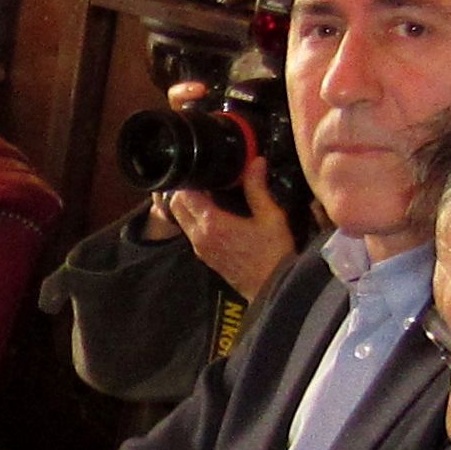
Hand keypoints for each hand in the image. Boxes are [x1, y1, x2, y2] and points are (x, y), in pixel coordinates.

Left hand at [152, 81, 296, 302]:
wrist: (272, 288)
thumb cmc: (273, 252)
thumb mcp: (271, 216)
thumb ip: (258, 188)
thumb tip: (255, 162)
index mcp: (212, 223)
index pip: (185, 195)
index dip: (190, 180)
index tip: (203, 170)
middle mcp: (199, 236)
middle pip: (177, 206)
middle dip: (185, 190)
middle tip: (204, 179)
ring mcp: (200, 248)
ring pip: (181, 219)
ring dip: (187, 205)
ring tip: (208, 193)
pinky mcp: (204, 256)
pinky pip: (190, 231)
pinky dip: (194, 219)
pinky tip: (214, 212)